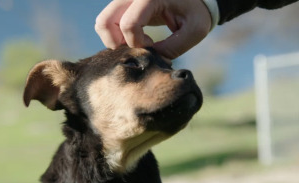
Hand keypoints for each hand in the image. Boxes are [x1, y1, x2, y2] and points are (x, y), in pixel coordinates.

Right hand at [95, 0, 211, 58]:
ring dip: (115, 40)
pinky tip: (136, 38)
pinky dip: (116, 36)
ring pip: (102, 23)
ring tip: (137, 42)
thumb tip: (151, 61)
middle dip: (117, 43)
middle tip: (137, 47)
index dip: (138, 43)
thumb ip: (173, 47)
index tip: (153, 45)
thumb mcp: (194, 30)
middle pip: (104, 22)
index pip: (129, 24)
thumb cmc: (196, 12)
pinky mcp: (123, 4)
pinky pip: (107, 22)